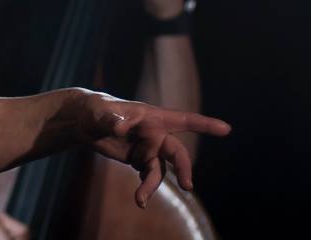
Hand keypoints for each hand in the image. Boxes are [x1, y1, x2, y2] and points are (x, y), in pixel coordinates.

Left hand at [75, 91, 229, 207]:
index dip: (205, 125)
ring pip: (161, 170)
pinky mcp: (138, 160)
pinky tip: (140, 199)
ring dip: (152, 185)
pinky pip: (148, 176)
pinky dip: (145, 188)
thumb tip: (120, 128)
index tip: (226, 129)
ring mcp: (148, 148)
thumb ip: (112, 119)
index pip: (183, 120)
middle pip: (176, 151)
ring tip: (140, 200)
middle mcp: (154, 133)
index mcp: (152, 116)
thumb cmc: (95, 109)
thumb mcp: (100, 113)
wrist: (84, 122)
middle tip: (187, 185)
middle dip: (183, 167)